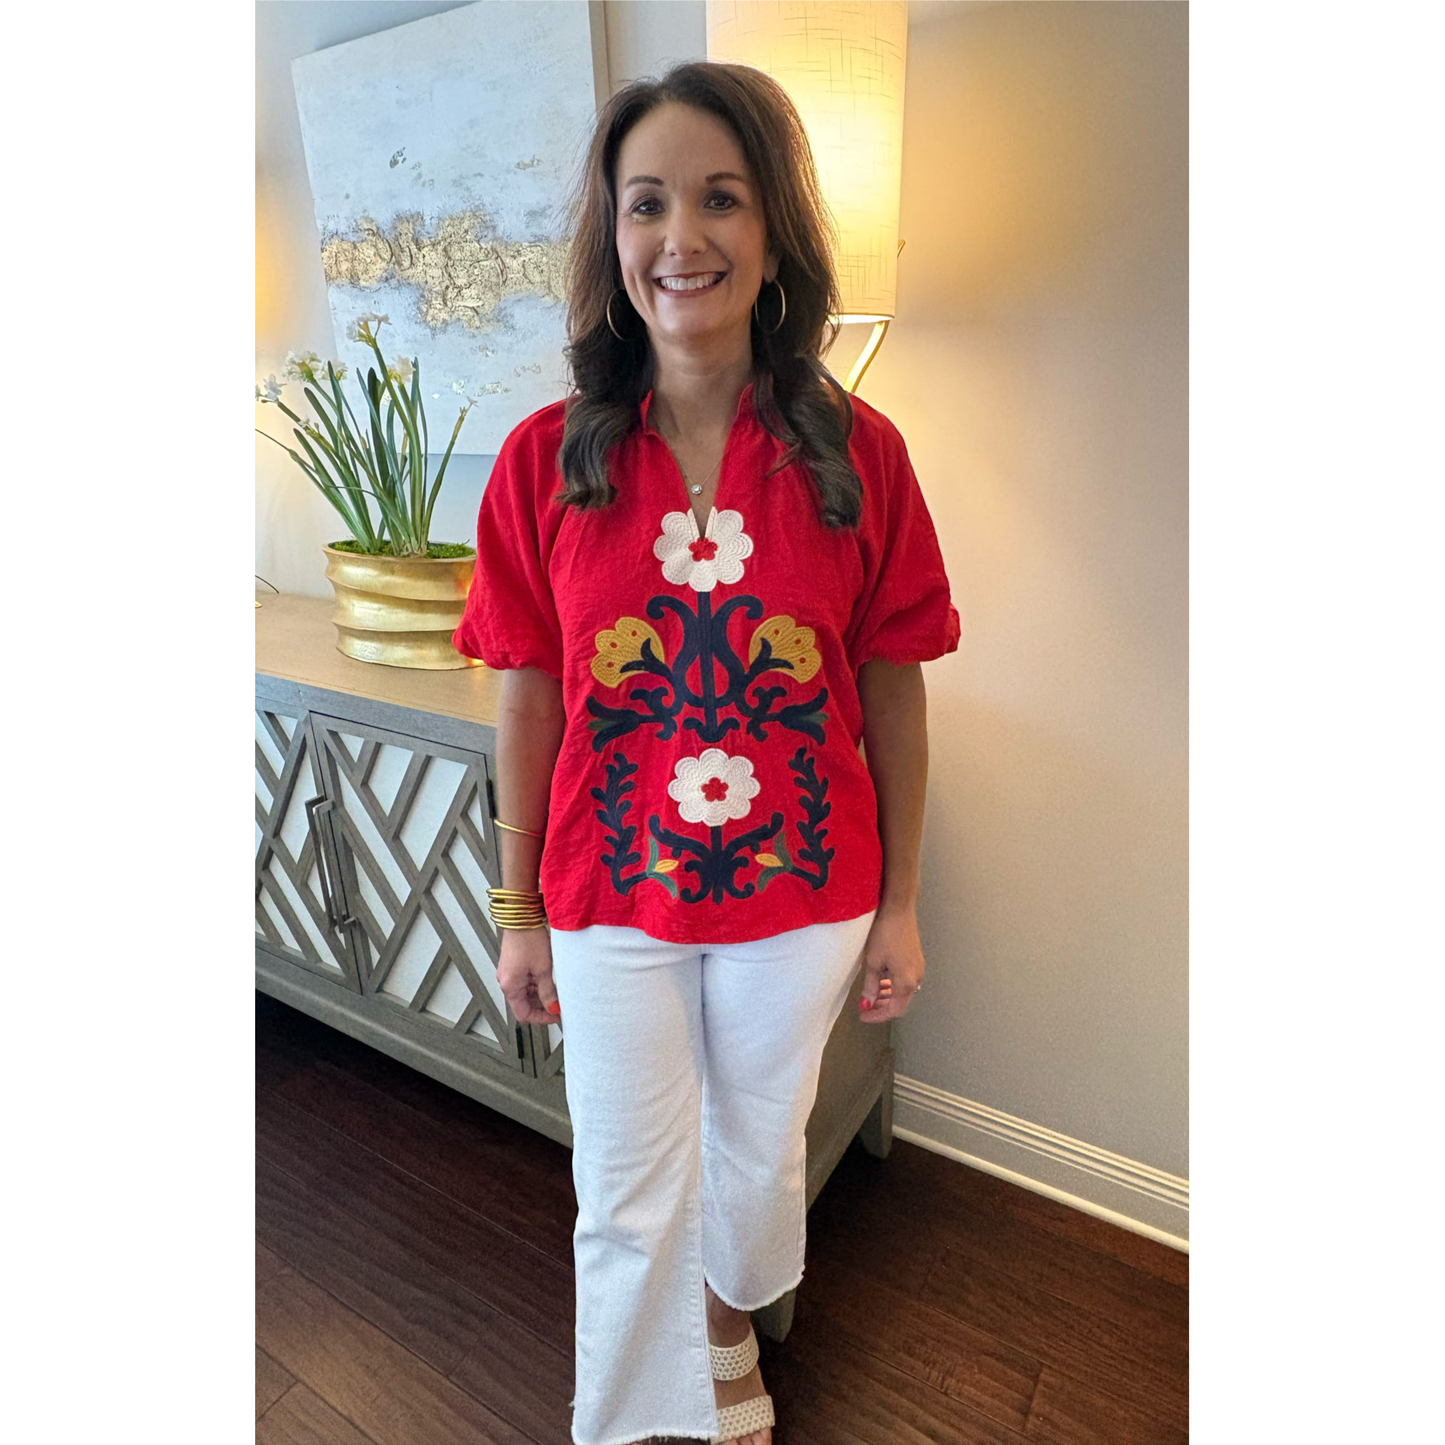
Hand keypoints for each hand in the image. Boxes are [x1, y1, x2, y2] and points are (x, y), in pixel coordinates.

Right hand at [496, 927, 562, 1024]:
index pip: (524, 1014)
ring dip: (540, 994)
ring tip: (556, 990)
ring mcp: (508, 973)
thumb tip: (554, 1008)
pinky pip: (524, 981)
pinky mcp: (513, 965)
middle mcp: (506, 981)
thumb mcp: (544, 969)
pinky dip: (536, 984)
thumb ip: (548, 992)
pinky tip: (549, 979)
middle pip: (524, 1004)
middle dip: (542, 1006)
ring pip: (525, 993)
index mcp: (510, 986)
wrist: (522, 917)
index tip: (556, 1015)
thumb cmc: (529, 939)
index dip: (541, 1017)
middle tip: (559, 1004)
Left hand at [858, 902, 925, 1022]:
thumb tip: (868, 1004)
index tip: (863, 1015)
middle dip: (882, 1008)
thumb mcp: (873, 962)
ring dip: (888, 997)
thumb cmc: (884, 934)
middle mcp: (917, 978)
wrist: (898, 909)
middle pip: (901, 1003)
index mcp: (906, 982)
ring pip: (904, 992)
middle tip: (866, 1008)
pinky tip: (882, 981)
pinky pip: (906, 980)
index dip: (878, 1016)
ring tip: (871, 995)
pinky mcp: (916, 960)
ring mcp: (919, 968)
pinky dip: (894, 986)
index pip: (894, 1010)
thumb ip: (871, 987)